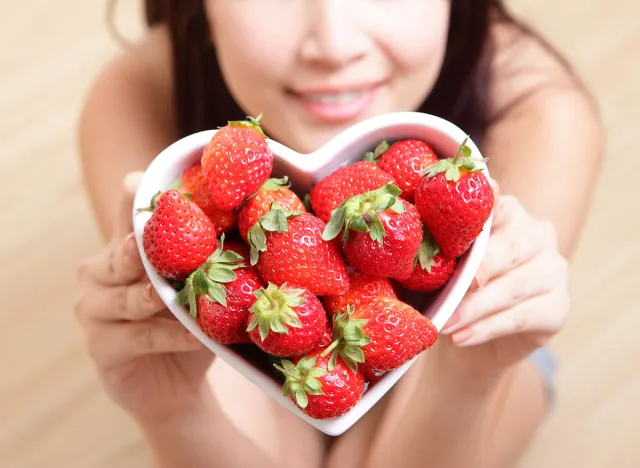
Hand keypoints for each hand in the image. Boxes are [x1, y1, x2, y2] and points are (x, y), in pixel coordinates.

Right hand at [74, 172, 214, 422]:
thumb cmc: (186, 322)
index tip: (161, 185)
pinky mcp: (101, 346)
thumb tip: (251, 229)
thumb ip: (203, 258)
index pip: (125, 208)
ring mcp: (93, 309)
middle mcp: (99, 271)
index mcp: (121, 246)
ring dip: (153, 296)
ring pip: (128, 297)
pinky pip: (139, 337)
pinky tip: (193, 336)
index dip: (138, 195)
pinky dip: (169, 336)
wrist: (173, 384)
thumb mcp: (195, 286)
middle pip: (121, 252)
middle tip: (150, 237)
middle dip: (139, 245)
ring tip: (170, 295)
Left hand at [440, 183, 569, 372]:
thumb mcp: (440, 268)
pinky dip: (487, 328)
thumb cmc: (451, 290)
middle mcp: (537, 235)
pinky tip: (461, 337)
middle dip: (482, 266)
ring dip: (476, 307)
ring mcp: (553, 270)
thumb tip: (410, 253)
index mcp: (508, 213)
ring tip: (446, 323)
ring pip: (513, 286)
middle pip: (511, 247)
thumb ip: (437, 252)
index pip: (498, 204)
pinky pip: (521, 317)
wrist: (473, 342)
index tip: (474, 199)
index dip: (487, 203)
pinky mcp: (558, 307)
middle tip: (457, 283)